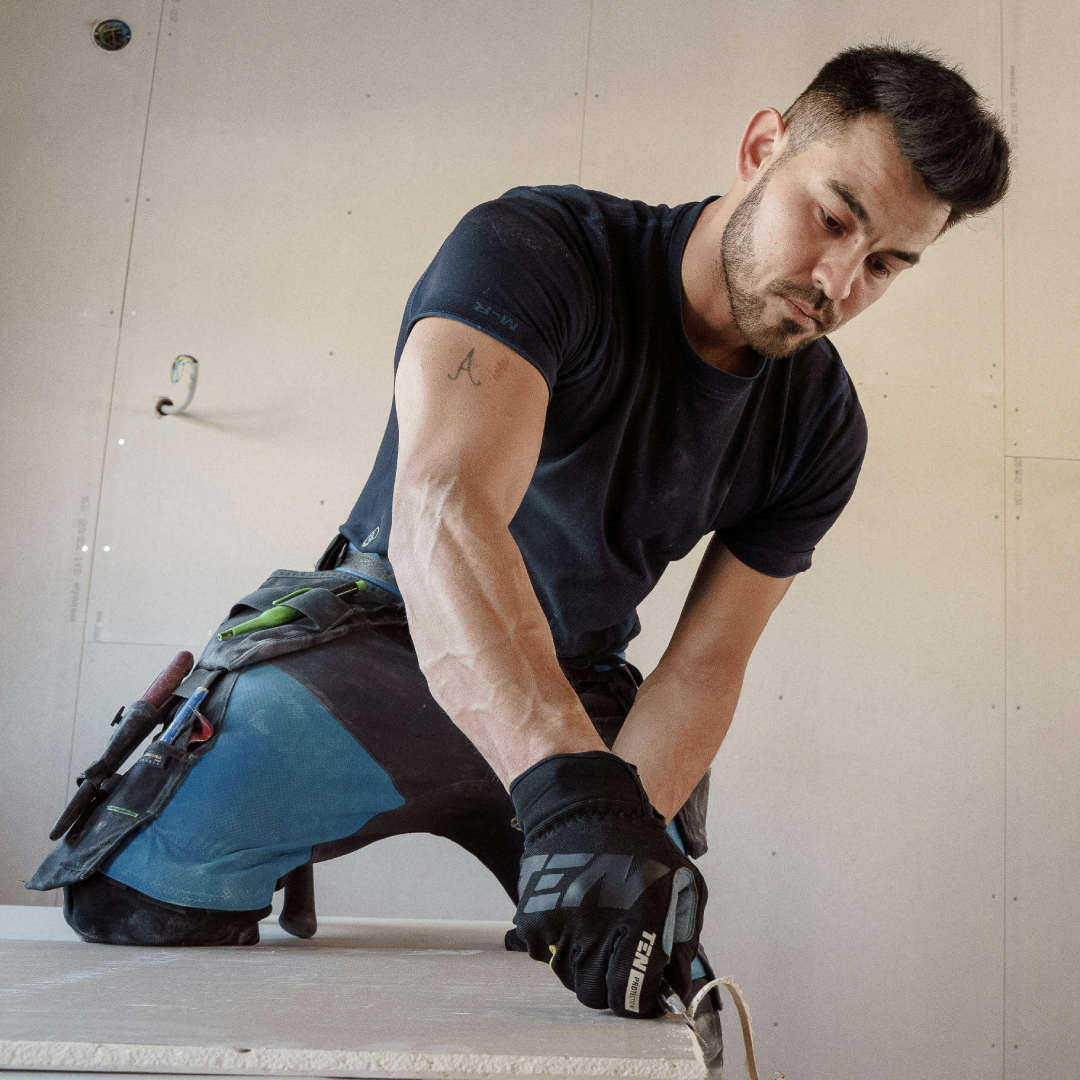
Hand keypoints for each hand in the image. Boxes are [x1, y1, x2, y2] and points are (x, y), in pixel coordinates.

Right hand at [510, 751, 705, 1016]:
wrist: (584, 806)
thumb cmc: (640, 846)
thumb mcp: (683, 886)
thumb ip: (682, 942)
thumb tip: (677, 989)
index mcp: (638, 920)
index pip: (631, 994)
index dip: (639, 1001)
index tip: (643, 994)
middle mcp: (596, 926)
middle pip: (596, 994)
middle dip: (611, 986)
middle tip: (618, 964)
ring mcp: (560, 923)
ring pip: (569, 978)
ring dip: (584, 966)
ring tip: (596, 934)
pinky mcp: (533, 917)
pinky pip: (544, 955)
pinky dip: (557, 947)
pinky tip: (573, 919)